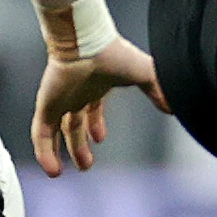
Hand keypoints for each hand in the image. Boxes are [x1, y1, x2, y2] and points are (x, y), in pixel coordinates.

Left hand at [30, 37, 165, 177]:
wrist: (87, 43)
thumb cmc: (115, 53)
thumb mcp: (146, 75)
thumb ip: (158, 92)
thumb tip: (175, 109)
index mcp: (95, 86)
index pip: (92, 109)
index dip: (96, 126)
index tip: (100, 140)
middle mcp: (75, 94)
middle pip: (73, 124)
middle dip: (79, 145)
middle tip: (86, 164)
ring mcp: (59, 100)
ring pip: (56, 132)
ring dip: (60, 152)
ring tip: (63, 172)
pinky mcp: (46, 106)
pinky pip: (42, 135)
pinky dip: (46, 153)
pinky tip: (53, 170)